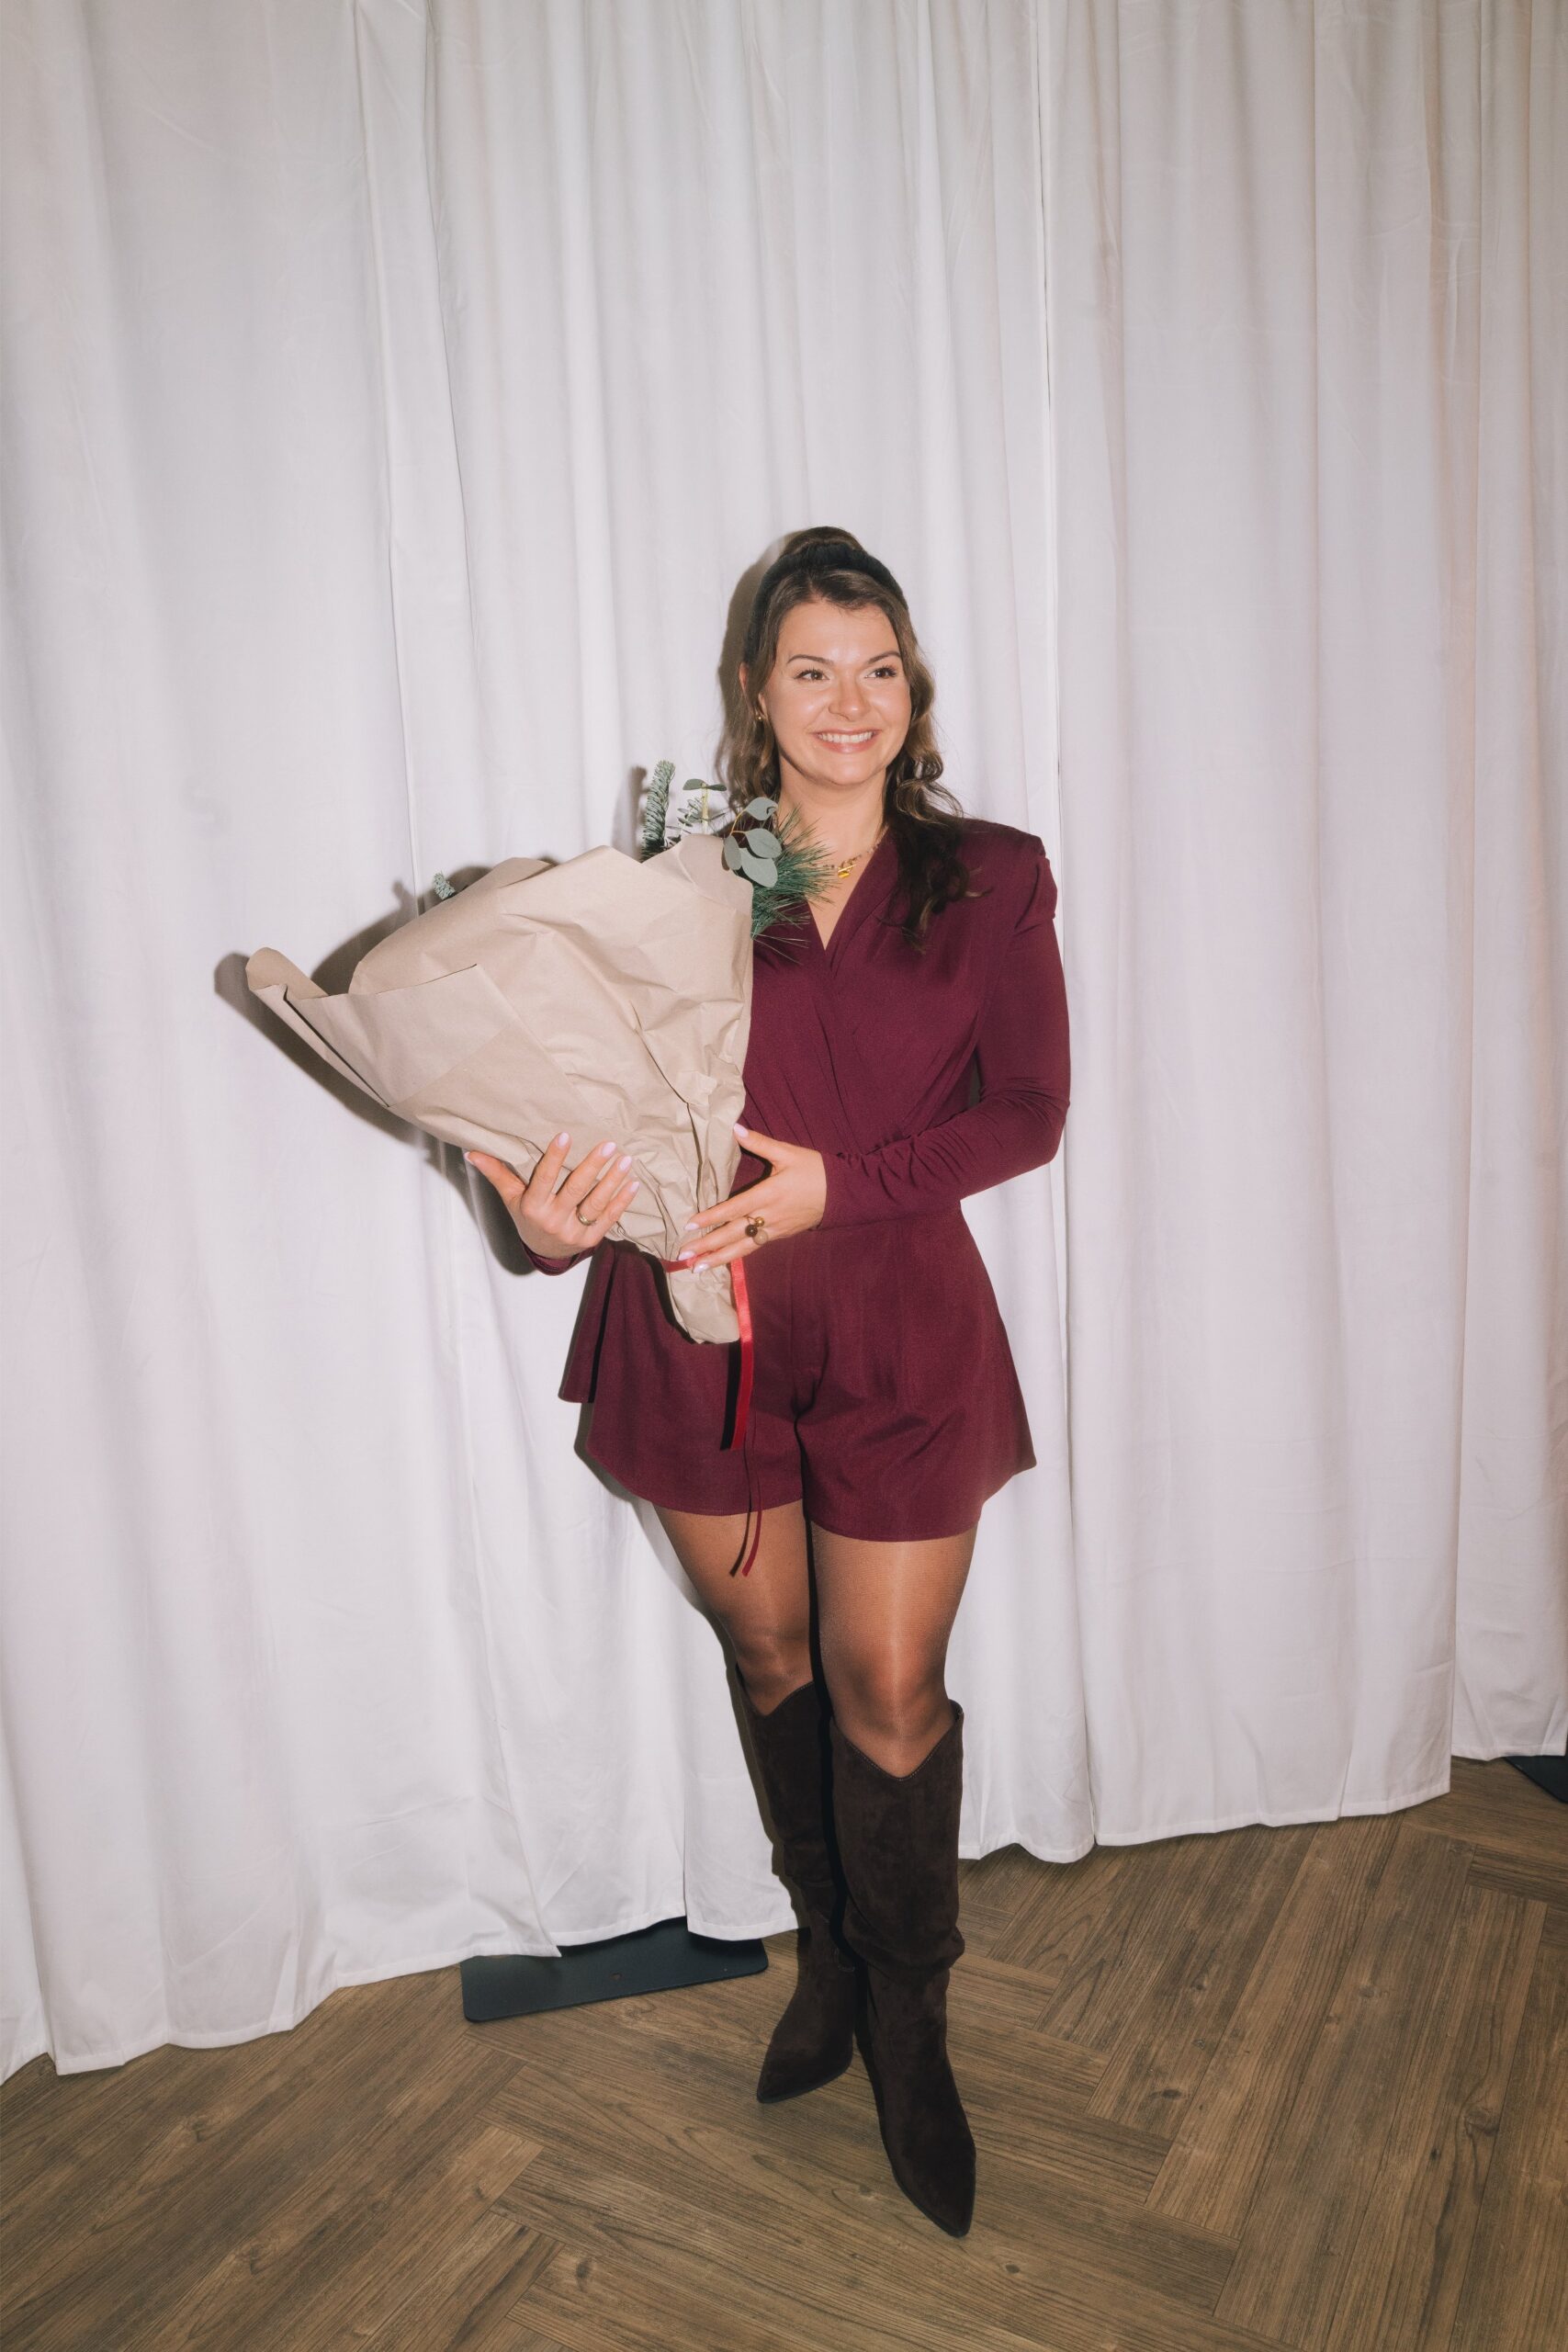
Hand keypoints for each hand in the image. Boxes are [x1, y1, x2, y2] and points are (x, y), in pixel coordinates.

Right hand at [465, 1133, 639, 1260]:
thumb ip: (497, 1174)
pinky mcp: (591, 1238)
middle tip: (608, 1145)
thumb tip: (472, 1152)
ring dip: (613, 1181)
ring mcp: (574, 1231)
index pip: (544, 1179)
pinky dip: (622, 1201)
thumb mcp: (511, 1198)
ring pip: (596, 1203)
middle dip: (593, 1166)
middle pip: (575, 1189)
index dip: (555, 1158)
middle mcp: (553, 1220)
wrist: (544, 1253)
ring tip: (625, 1159)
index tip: (565, 1135)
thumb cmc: (527, 1217)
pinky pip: (609, 1218)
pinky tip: (633, 1183)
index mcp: (533, 1207)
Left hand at [673, 1124, 826, 1271]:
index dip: (711, 1217)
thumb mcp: (788, 1153)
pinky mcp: (781, 1235)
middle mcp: (770, 1216)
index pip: (734, 1209)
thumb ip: (759, 1142)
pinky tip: (721, 1261)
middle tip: (683, 1255)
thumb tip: (734, 1128)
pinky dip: (737, 1256)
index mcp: (769, 1194)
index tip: (690, 1224)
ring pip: (743, 1247)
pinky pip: (755, 1247)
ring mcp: (776, 1229)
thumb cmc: (815, 1170)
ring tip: (697, 1268)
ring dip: (719, 1258)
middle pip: (734, 1234)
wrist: (843, 1193)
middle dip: (708, 1245)